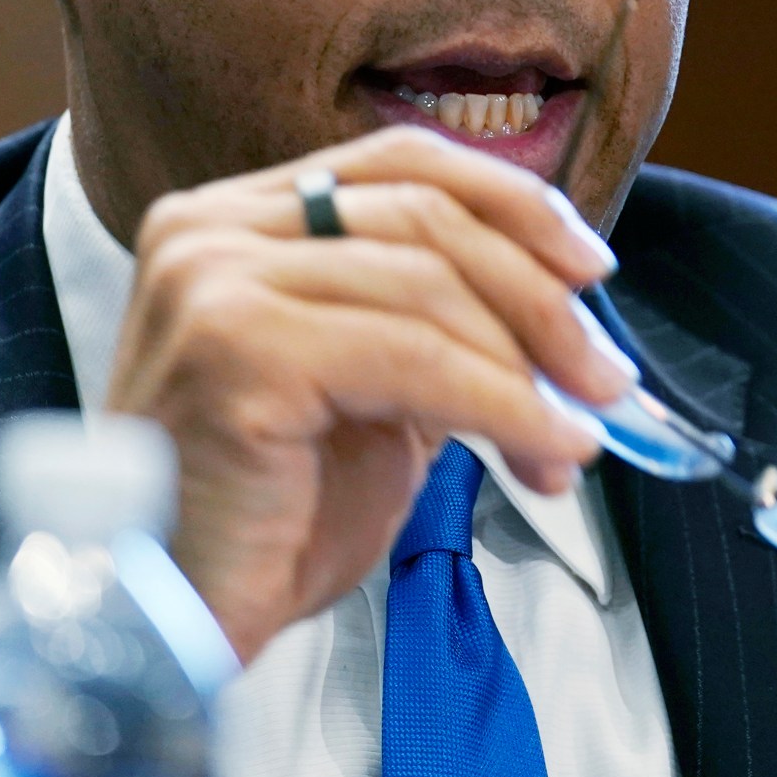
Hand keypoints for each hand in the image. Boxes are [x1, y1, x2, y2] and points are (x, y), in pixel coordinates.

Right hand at [103, 125, 630, 660]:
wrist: (171, 615)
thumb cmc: (266, 513)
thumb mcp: (370, 388)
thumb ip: (436, 324)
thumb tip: (567, 309)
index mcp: (234, 217)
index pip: (401, 162)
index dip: (512, 203)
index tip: (590, 268)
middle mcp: (210, 229)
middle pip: (426, 215)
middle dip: (541, 296)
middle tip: (606, 377)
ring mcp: (215, 281)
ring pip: (429, 287)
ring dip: (530, 365)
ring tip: (579, 433)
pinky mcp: (239, 350)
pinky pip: (415, 359)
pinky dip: (504, 404)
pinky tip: (548, 448)